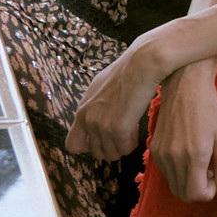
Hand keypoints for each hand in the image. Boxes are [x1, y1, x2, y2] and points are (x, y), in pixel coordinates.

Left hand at [67, 35, 168, 159]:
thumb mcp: (102, 86)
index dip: (90, 145)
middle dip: (111, 147)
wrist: (143, 62)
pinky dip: (132, 143)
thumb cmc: (129, 69)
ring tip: (132, 129)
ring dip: (122, 146)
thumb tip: (102, 115)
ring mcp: (100, 125)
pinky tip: (137, 128)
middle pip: (95, 153)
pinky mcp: (117, 128)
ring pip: (110, 155)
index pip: (73, 145)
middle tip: (124, 133)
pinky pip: (124, 149)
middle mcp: (87, 119)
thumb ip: (96, 105)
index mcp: (82, 109)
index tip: (105, 136)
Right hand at [152, 63, 216, 202]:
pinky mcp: (154, 148)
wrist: (185, 85)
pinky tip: (189, 155)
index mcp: (194, 156)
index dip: (208, 193)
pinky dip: (178, 173)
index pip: (195, 195)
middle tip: (209, 172)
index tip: (215, 178)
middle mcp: (174, 158)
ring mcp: (161, 154)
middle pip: (182, 195)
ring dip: (187, 183)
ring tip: (201, 163)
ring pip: (173, 185)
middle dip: (198, 191)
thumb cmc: (210, 109)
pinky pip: (166, 173)